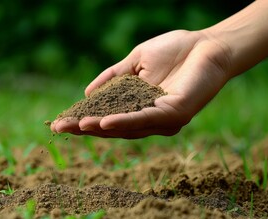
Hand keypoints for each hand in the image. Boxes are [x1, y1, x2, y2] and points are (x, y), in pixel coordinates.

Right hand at [51, 30, 230, 137]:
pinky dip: (125, 122)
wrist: (207, 43)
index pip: (107, 116)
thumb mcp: (134, 63)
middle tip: (61, 128)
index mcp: (138, 107)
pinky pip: (146, 119)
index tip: (60, 122)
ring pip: (127, 127)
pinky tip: (105, 123)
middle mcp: (149, 118)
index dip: (84, 119)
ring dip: (101, 127)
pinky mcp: (175, 114)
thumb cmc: (174, 51)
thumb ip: (112, 78)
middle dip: (86, 128)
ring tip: (79, 126)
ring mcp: (163, 119)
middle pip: (113, 128)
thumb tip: (86, 93)